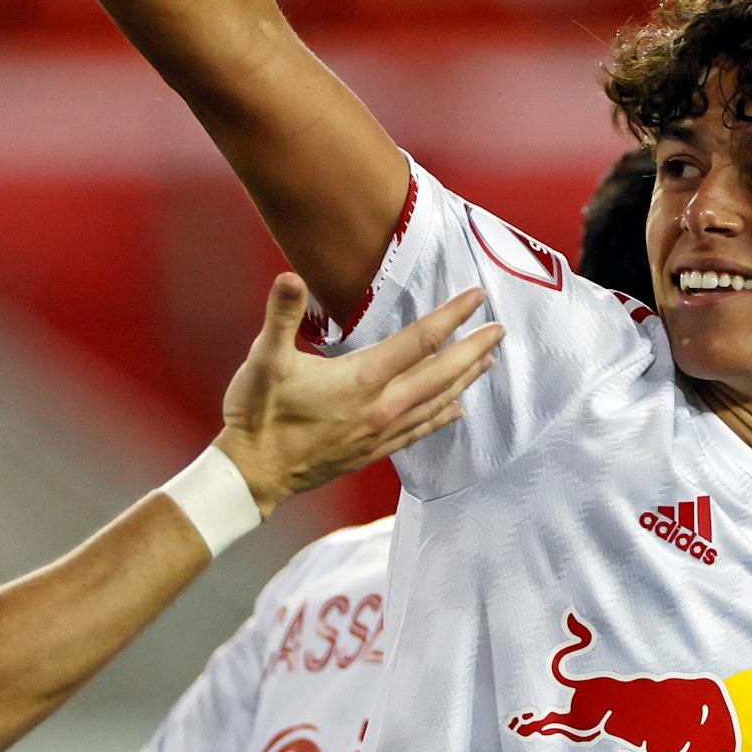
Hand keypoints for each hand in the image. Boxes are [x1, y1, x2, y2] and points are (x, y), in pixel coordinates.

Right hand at [214, 275, 500, 517]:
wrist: (251, 474)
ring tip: (487, 363)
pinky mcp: (370, 452)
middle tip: (500, 330)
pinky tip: (455, 412)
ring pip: (434, 403)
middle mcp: (380, 407)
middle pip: (440, 374)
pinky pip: (417, 432)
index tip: (477, 298)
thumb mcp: (264, 359)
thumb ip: (281, 316)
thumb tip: (289, 277)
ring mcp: (378, 433)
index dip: (451, 317)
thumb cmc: (257, 415)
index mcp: (362, 379)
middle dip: (472, 349)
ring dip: (463, 381)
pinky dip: (440, 418)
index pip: (419, 341)